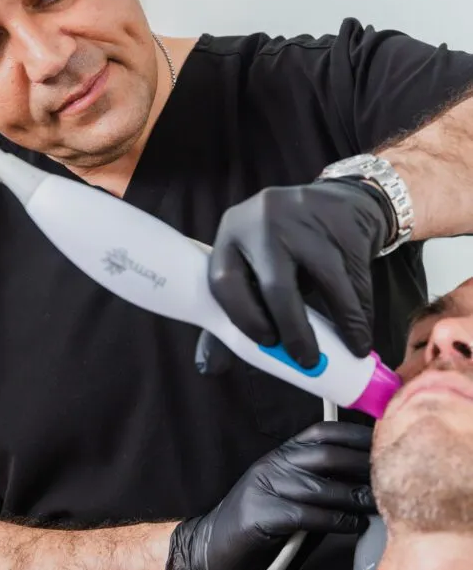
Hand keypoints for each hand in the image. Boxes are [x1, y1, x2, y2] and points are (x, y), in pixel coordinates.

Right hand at [165, 422, 373, 569]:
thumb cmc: (258, 525)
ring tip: (379, 504)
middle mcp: (272, 465)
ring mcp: (263, 488)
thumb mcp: (289, 495)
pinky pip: (304, 514)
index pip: (322, 432)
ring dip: (354, 496)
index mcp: (281, 455)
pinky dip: (335, 520)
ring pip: (317, 485)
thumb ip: (320, 485)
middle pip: (324, 454)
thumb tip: (368, 483)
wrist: (209, 547)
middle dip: (361, 464)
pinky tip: (353, 526)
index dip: (355, 434)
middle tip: (390, 475)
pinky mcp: (259, 516)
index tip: (384, 442)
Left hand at [208, 180, 390, 369]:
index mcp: (231, 233)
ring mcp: (305, 218)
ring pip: (325, 282)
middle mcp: (263, 221)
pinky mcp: (343, 224)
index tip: (266, 343)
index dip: (243, 319)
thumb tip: (208, 367)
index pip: (223, 281)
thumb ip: (231, 312)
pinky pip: (354, 277)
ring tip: (352, 350)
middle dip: (293, 331)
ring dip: (342, 324)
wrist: (337, 202)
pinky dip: (360, 311)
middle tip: (307, 359)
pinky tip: (361, 329)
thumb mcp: (253, 268)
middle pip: (276, 287)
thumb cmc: (285, 246)